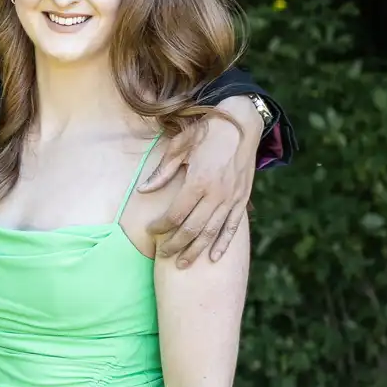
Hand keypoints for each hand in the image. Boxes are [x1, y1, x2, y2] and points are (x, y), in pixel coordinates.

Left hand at [139, 97, 258, 265]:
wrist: (241, 123)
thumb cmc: (206, 132)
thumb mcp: (180, 146)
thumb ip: (162, 171)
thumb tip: (143, 190)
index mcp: (198, 181)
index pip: (175, 214)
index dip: (161, 226)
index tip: (150, 231)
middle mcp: (216, 194)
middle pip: (192, 228)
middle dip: (176, 245)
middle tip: (163, 255)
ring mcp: (232, 198)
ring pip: (212, 232)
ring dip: (196, 250)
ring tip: (183, 264)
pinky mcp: (243, 199)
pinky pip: (233, 226)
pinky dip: (223, 243)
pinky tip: (214, 257)